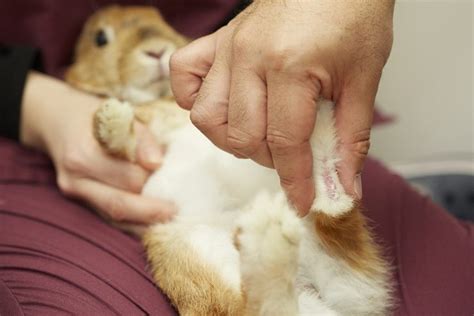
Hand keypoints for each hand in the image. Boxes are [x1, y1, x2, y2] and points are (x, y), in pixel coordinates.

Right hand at [20, 72, 175, 223]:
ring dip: (143, 222)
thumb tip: (157, 163)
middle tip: (177, 210)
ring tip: (170, 220)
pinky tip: (152, 221)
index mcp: (84, 155)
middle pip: (119, 205)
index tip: (174, 179)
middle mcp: (75, 181)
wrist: (58, 121)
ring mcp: (75, 194)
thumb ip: (141, 139)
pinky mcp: (80, 202)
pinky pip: (109, 218)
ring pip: (114, 218)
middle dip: (151, 210)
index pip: (128, 178)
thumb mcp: (120, 117)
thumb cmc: (95, 117)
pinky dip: (132, 222)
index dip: (153, 180)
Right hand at [170, 0, 393, 214]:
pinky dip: (194, 98)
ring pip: (206, 117)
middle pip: (241, 136)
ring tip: (259, 130)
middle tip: (293, 151)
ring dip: (231, 137)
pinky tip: (225, 102)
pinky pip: (183, 77)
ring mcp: (227, 48)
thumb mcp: (364, 78)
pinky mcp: (216, 40)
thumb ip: (351, 138)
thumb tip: (346, 188)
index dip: (295, 181)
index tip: (302, 203)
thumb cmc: (354, 15)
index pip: (286, 143)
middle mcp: (248, 57)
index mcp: (290, 66)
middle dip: (269, 158)